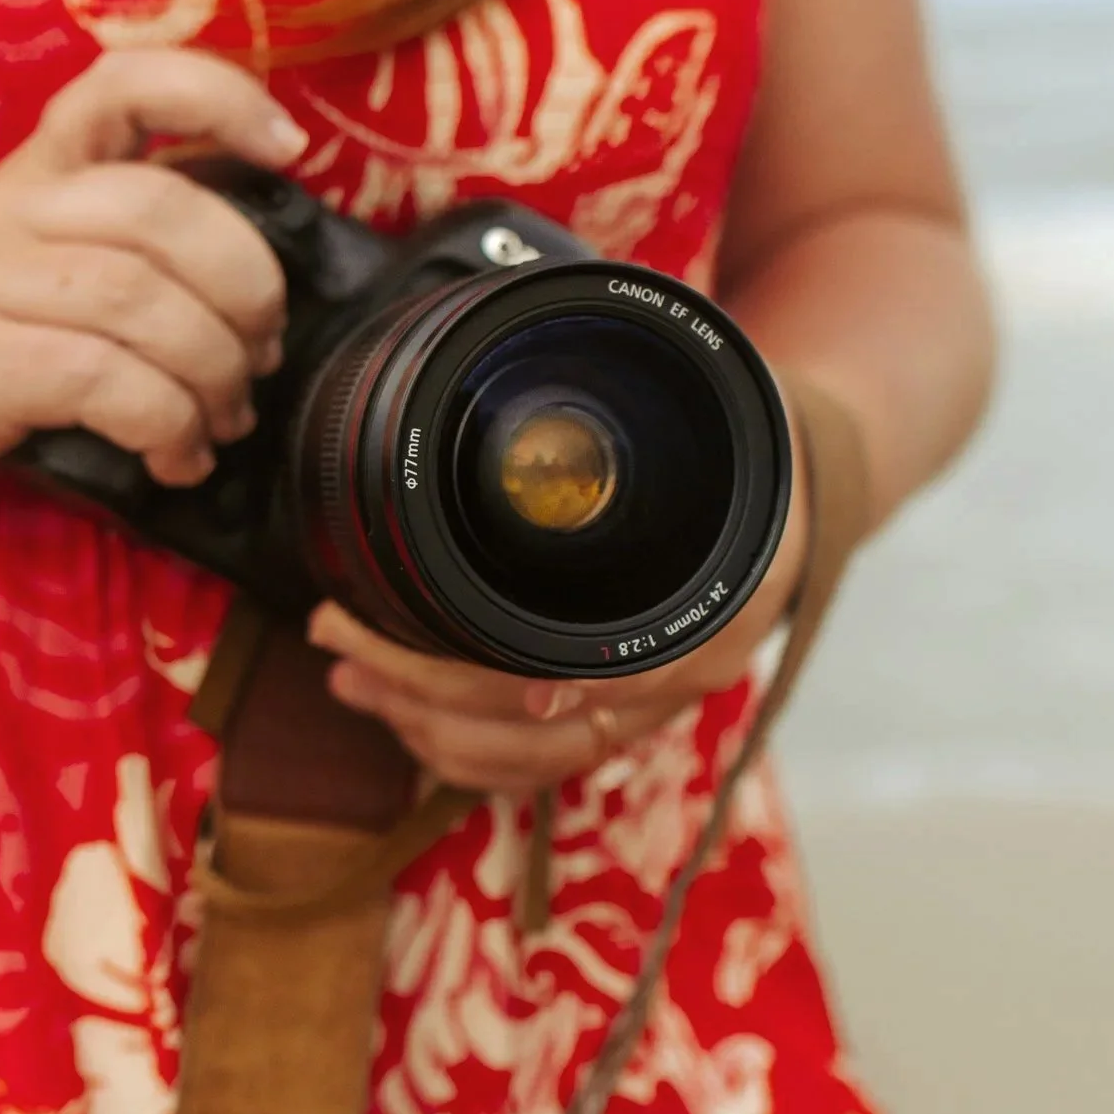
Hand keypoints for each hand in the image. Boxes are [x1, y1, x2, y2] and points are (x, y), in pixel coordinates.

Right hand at [0, 49, 309, 522]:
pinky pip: (106, 380)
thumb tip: (249, 301)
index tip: (288, 149)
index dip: (222, 96)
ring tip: (219, 421)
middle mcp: (8, 212)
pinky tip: (173, 459)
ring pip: (147, 300)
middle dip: (247, 288)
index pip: (126, 82)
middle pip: (169, 208)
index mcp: (29, 176)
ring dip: (214, 373)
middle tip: (260, 355)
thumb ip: (112, 254)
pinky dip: (165, 425)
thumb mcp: (16, 271)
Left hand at [309, 436, 810, 793]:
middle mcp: (672, 679)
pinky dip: (451, 751)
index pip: (626, 671)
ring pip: (519, 755)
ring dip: (420, 723)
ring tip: (346, 673)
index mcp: (709, 612)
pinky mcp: (600, 724)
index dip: (561, 679)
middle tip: (337, 630)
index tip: (494, 667)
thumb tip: (580, 345)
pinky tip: (395, 713)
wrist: (776, 504)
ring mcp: (634, 711)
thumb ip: (661, 420)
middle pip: (539, 722)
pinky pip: (521, 767)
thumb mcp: (727, 424)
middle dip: (424, 686)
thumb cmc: (737, 460)